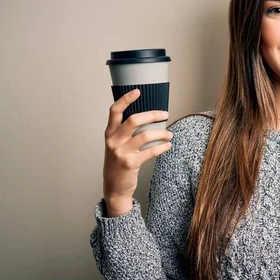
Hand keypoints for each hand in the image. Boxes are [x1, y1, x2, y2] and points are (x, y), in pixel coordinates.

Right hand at [102, 88, 173, 215]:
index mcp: (109, 133)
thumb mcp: (115, 145)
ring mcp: (121, 152)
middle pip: (134, 120)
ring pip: (145, 135)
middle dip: (152, 115)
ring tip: (169, 134)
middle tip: (165, 114)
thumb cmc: (117, 163)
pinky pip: (150, 151)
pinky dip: (162, 147)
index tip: (138, 91)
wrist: (114, 188)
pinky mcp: (130, 163)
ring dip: (161, 133)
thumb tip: (146, 117)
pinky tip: (168, 145)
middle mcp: (113, 141)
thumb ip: (124, 132)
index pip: (114, 111)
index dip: (126, 99)